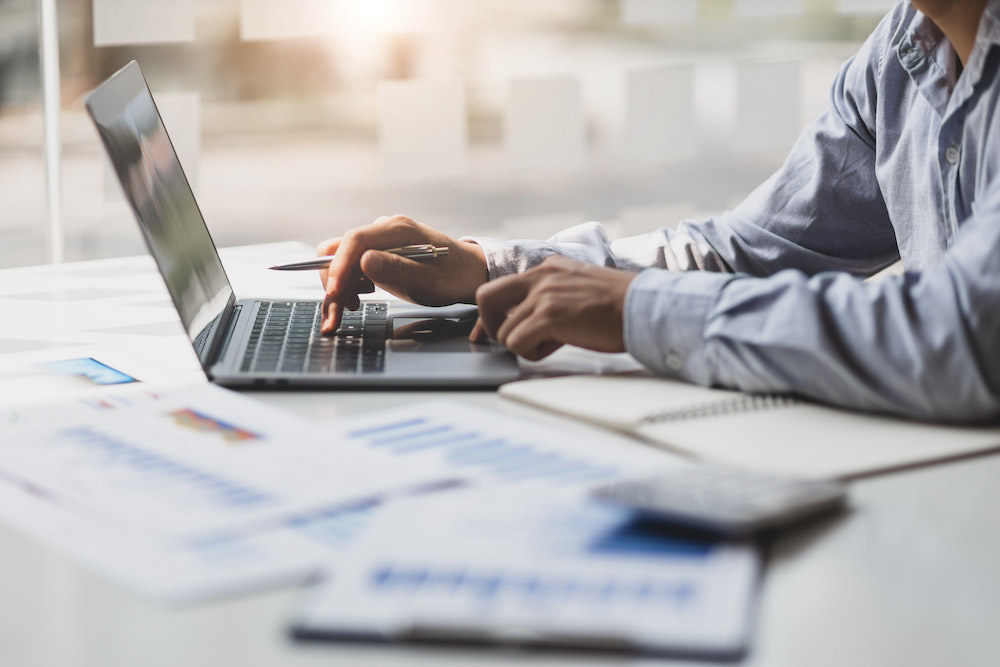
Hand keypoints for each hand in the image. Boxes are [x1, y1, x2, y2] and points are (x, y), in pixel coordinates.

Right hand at [317, 215, 487, 332]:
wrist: (468, 274)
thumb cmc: (453, 276)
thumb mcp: (427, 279)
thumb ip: (396, 269)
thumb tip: (364, 261)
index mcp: (396, 229)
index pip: (355, 241)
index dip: (339, 267)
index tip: (334, 293)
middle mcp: (383, 231)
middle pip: (341, 251)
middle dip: (334, 284)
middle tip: (334, 316)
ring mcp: (379, 242)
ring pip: (343, 262)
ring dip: (338, 289)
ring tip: (345, 313)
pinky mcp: (378, 255)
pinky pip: (352, 268)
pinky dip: (348, 287)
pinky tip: (358, 301)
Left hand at [471, 255, 636, 360]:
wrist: (643, 308)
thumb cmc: (618, 306)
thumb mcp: (578, 289)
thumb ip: (551, 296)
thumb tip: (528, 320)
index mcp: (548, 268)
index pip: (501, 288)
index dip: (491, 314)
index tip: (487, 333)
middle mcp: (541, 277)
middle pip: (485, 299)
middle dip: (490, 326)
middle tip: (511, 340)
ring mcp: (544, 295)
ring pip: (504, 331)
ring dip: (525, 345)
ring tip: (554, 342)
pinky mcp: (549, 315)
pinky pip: (517, 343)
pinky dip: (533, 353)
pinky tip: (558, 345)